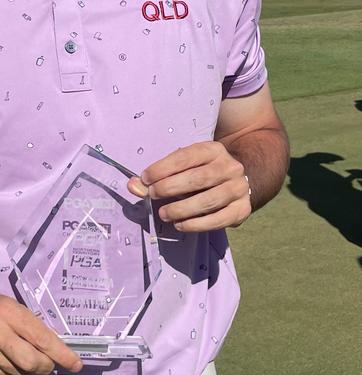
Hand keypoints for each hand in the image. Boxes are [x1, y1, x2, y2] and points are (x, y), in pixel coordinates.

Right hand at [0, 275, 83, 374]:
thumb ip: (26, 324)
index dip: (62, 354)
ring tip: (18, 352)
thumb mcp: (6, 303)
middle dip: (46, 365)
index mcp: (7, 312)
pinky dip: (10, 370)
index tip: (76, 364)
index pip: (42, 338)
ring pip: (19, 373)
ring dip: (27, 367)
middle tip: (48, 362)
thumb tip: (49, 347)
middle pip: (33, 363)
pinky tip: (3, 357)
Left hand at [127, 141, 251, 231]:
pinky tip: (180, 225)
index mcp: (213, 150)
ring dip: (182, 209)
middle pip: (198, 178)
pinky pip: (218, 220)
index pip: (186, 157)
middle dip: (170, 188)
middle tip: (152, 195)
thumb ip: (158, 175)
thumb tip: (132, 185)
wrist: (240, 180)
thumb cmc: (202, 171)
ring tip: (163, 214)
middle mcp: (230, 167)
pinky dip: (196, 224)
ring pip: (208, 200)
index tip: (145, 178)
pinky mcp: (242, 210)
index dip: (163, 168)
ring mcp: (239, 188)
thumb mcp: (183, 166)